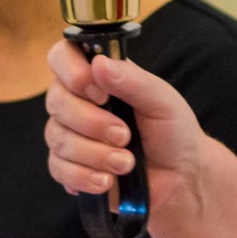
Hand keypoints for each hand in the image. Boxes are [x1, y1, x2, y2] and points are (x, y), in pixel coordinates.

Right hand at [43, 40, 208, 220]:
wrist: (180, 176)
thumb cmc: (172, 131)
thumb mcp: (161, 101)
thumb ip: (132, 81)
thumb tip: (98, 63)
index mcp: (100, 78)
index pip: (63, 56)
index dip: (72, 72)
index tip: (101, 94)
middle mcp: (79, 102)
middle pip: (56, 101)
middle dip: (92, 122)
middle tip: (125, 135)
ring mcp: (70, 135)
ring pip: (57, 138)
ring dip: (96, 153)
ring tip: (127, 162)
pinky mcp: (68, 167)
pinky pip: (59, 169)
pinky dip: (85, 176)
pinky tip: (108, 180)